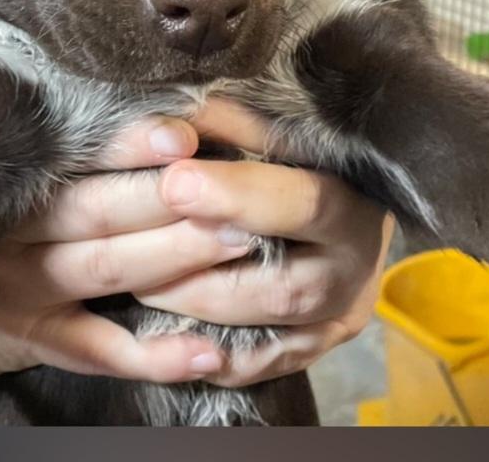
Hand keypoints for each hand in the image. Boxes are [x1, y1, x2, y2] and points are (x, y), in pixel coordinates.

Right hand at [0, 99, 390, 407]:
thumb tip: (152, 108)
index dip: (125, 146)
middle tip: (231, 189)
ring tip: (238, 240)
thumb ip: (58, 139)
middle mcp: (9, 233)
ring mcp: (20, 291)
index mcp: (4, 177)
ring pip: (104, 270)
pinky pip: (97, 351)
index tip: (183, 135)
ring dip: (174, 257)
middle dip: (165, 199)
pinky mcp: (36, 337)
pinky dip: (152, 355)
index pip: (69, 158)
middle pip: (94, 212)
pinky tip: (206, 351)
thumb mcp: (7, 162)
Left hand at [139, 98, 392, 386]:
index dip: (237, 197)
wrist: (347, 200)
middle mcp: (355, 268)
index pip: (302, 204)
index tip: (174, 181)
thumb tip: (174, 121)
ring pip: (269, 334)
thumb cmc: (302, 151)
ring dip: (196, 309)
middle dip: (200, 269)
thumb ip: (231, 123)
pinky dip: (211, 355)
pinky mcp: (315, 346)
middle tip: (132, 246)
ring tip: (138, 280)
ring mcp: (339, 317)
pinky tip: (165, 334)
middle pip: (283, 287)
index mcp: (355, 202)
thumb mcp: (276, 127)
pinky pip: (262, 366)